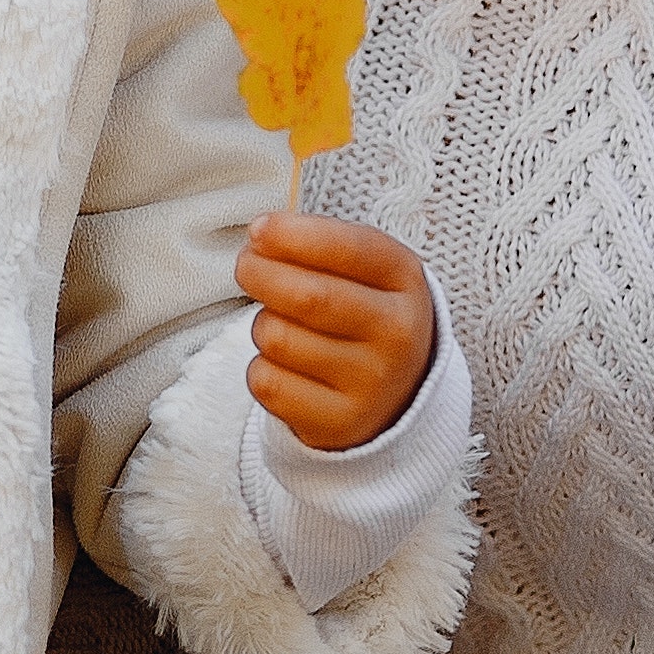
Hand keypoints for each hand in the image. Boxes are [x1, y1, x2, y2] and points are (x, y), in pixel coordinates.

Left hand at [241, 213, 434, 455]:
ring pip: (279, 338)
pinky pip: (268, 382)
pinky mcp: (340, 423)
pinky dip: (262, 368)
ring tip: (283, 327)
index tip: (258, 230)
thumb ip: (319, 244)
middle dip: (260, 273)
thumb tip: (261, 236)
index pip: (348, 249)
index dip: (293, 236)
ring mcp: (372, 384)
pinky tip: (285, 367)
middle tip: (247, 267)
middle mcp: (398, 334)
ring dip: (263, 326)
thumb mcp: (363, 270)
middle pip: (308, 296)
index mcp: (406, 282)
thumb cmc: (362, 314)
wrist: (394, 394)